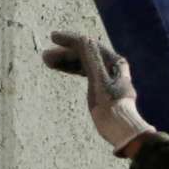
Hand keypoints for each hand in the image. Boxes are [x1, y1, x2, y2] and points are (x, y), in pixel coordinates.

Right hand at [44, 31, 152, 152]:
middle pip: (84, 54)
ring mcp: (106, 77)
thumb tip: (83, 38)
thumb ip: (91, 59)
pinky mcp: (101, 88)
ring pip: (82, 63)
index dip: (70, 39)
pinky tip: (61, 68)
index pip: (89, 45)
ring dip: (65, 61)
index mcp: (114, 62)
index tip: (53, 37)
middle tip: (46, 56)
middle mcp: (111, 66)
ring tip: (47, 62)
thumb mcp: (99, 81)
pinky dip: (71, 69)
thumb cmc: (112, 106)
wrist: (122, 131)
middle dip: (64, 53)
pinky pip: (84, 72)